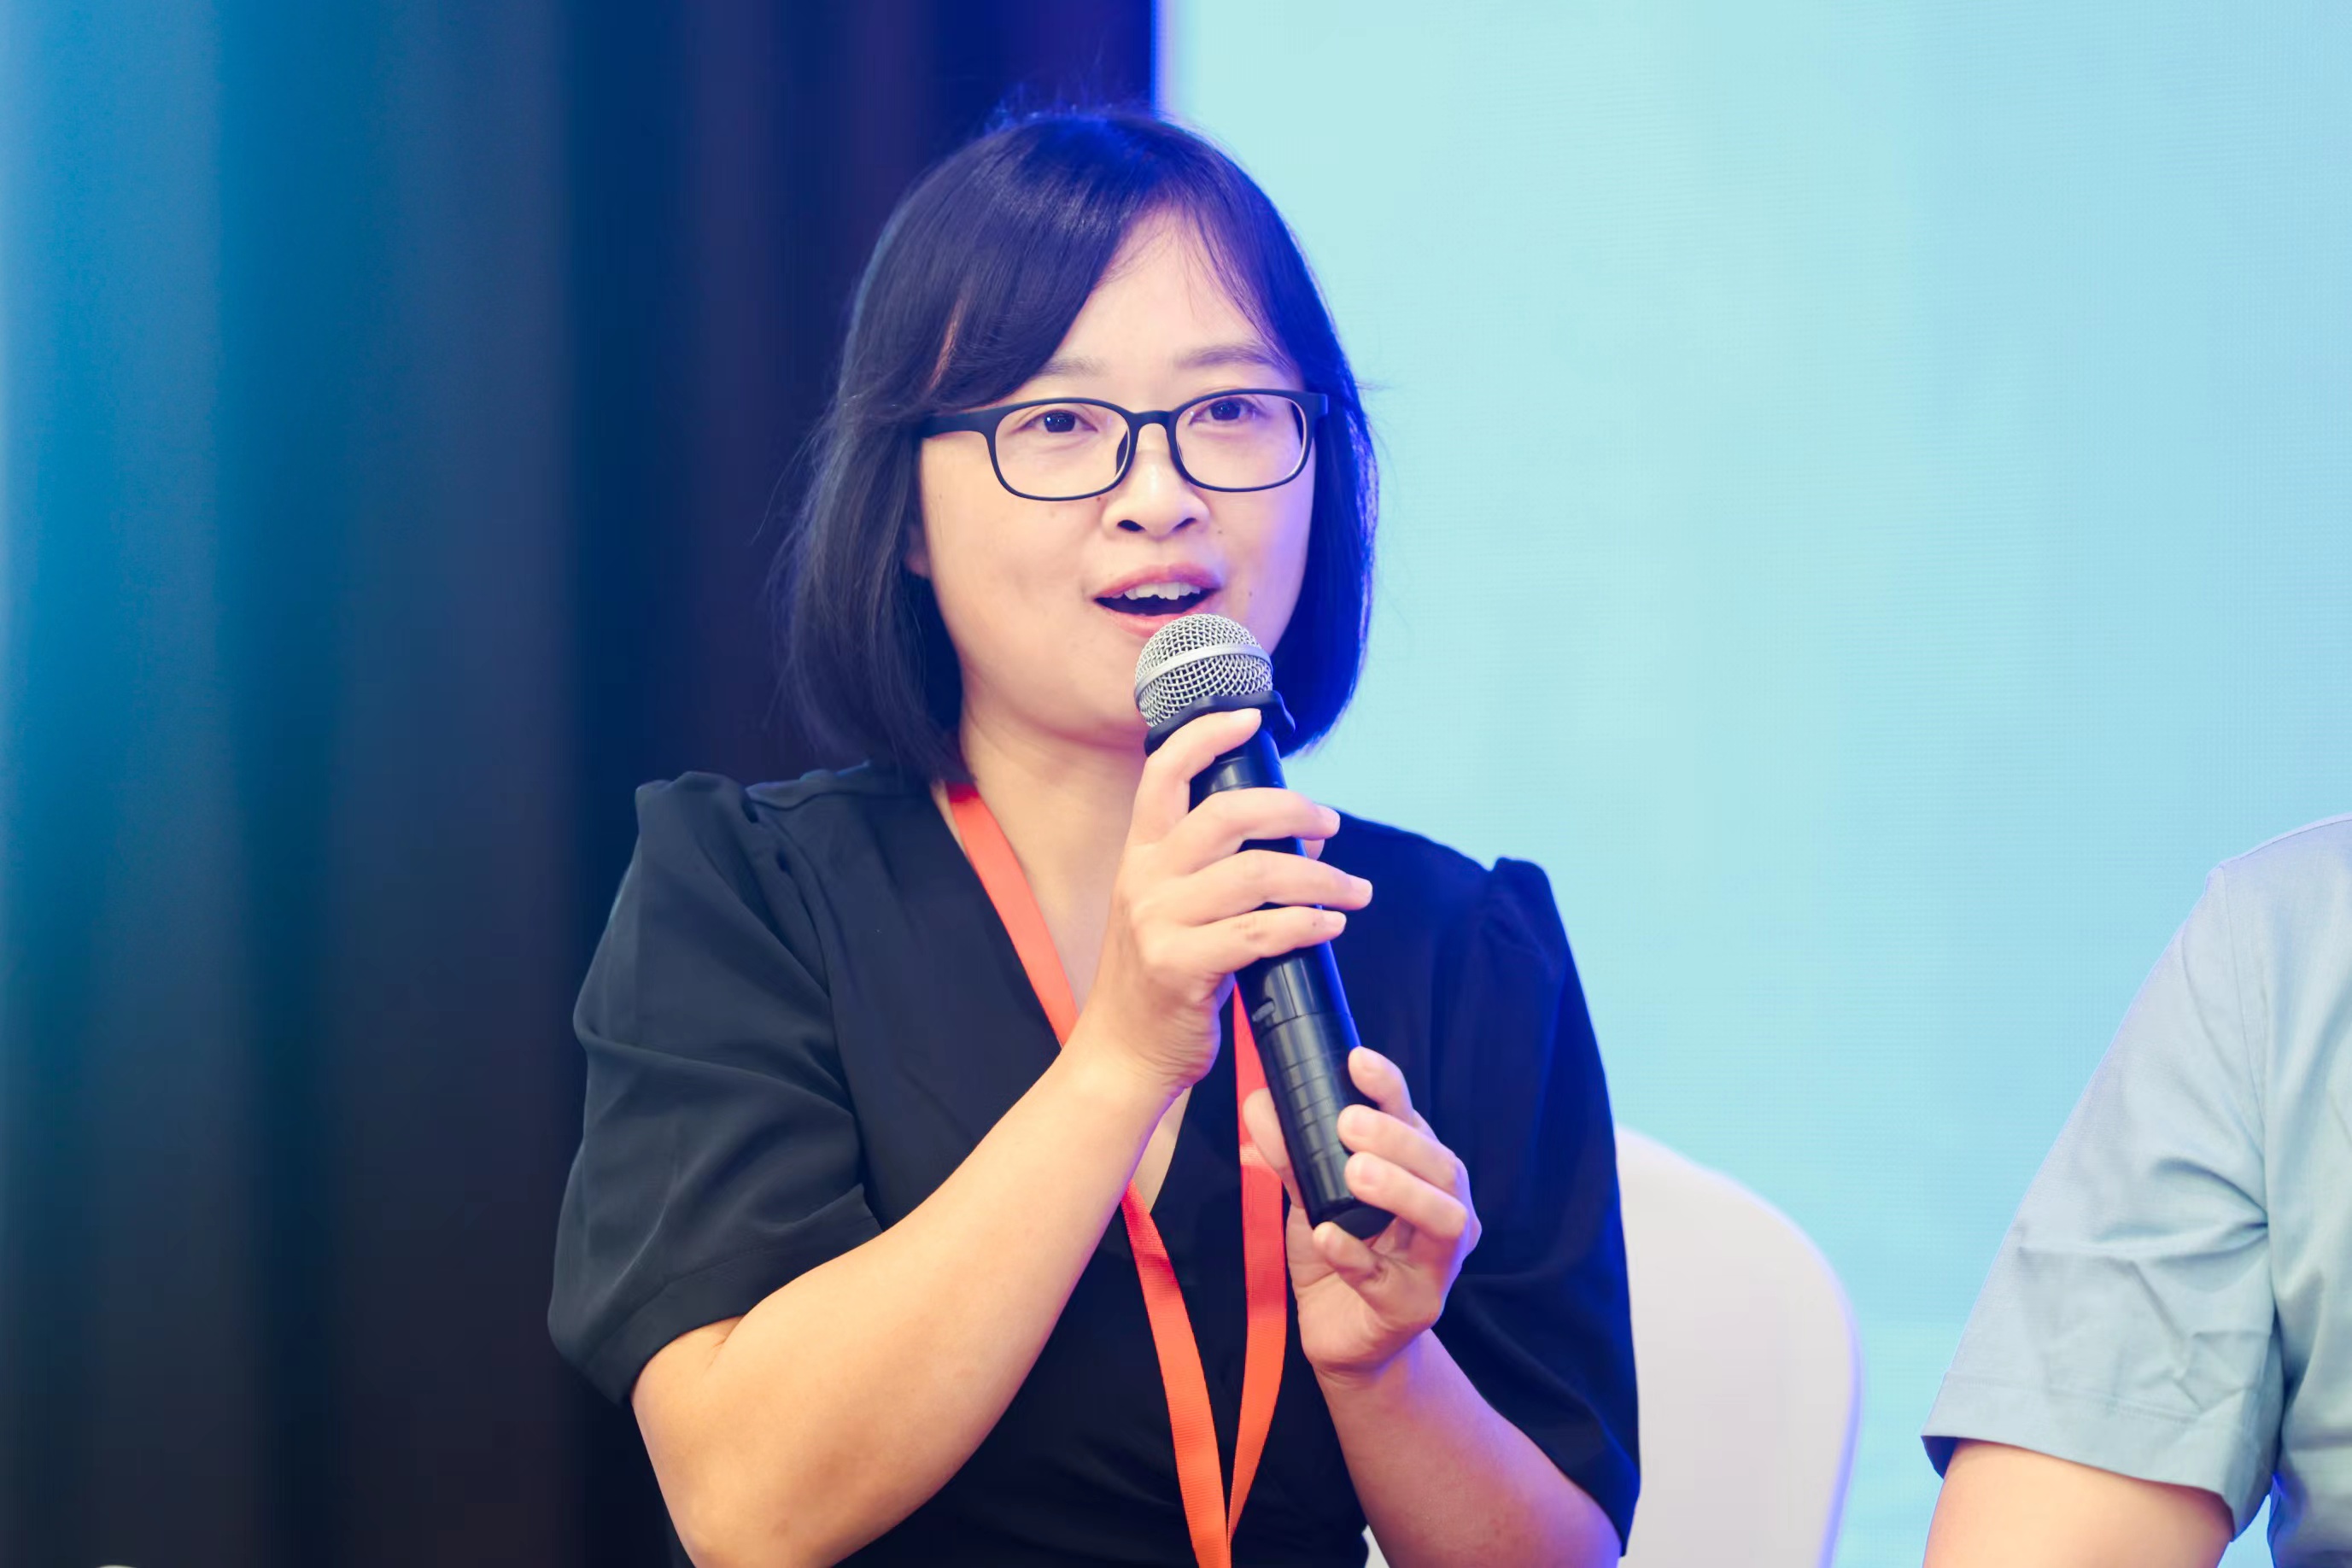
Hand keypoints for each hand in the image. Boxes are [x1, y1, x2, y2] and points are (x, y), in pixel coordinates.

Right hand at [1071, 707, 1371, 1100]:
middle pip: (1225, 814)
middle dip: (1291, 809)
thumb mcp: (1171, 910)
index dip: (1204, 737)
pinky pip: (1260, 934)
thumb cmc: (1160, 980)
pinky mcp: (1180, 968)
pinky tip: (1330, 926)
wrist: (1122, 1053)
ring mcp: (1158, 923)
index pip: (1163, 775)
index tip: (1247, 719)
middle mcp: (1143, 879)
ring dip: (1320, 877)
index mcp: (1138, 855)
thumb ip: (1217, 869)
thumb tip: (1300, 832)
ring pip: (1255, 874)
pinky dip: (1306, 924)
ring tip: (1355, 890)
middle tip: (1333, 824)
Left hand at [1242, 1047, 1479, 1382]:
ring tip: (1355, 1173)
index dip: (1391, 1089)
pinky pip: (1388, 1281)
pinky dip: (1356, 1256)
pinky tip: (1326, 1237)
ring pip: (1444, 1221)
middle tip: (1349, 1123)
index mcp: (1422, 1174)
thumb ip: (1293, 1153)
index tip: (1357, 1061)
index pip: (1415, 1121)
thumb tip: (1261, 1101)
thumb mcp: (1312, 1197)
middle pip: (1442, 1167)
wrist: (1343, 1338)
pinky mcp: (1414, 1308)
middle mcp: (1444, 1212)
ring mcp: (1436, 1264)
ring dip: (1400, 1192)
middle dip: (1397, 1140)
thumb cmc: (1341, 1254)